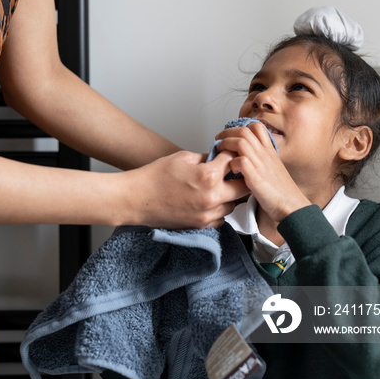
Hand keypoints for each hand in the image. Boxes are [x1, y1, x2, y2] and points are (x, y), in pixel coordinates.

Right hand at [117, 150, 249, 229]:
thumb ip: (204, 157)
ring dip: (230, 195)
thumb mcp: (182, 157)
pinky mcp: (201, 225)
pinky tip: (210, 201)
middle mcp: (212, 197)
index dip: (231, 154)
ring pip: (233, 205)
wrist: (137, 199)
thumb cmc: (155, 176)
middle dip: (240, 177)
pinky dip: (220, 210)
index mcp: (208, 176)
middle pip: (242, 187)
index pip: (233, 161)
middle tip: (233, 172)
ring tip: (219, 186)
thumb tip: (216, 159)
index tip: (228, 154)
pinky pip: (221, 218)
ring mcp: (207, 214)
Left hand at [215, 123, 309, 222]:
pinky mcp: (256, 178)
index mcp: (270, 151)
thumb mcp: (273, 169)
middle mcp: (265, 155)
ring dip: (226, 145)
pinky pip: (241, 161)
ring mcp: (261, 165)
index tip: (231, 134)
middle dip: (227, 133)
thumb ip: (261, 161)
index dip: (241, 127)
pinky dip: (232, 162)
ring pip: (241, 142)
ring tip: (220, 152)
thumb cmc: (282, 192)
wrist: (292, 206)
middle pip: (244, 131)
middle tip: (219, 139)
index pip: (257, 127)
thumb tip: (245, 158)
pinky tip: (231, 169)